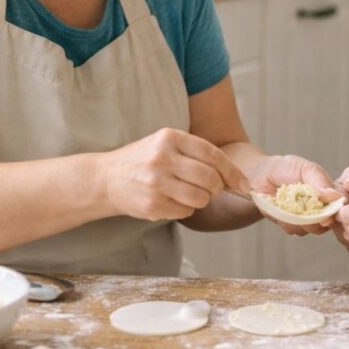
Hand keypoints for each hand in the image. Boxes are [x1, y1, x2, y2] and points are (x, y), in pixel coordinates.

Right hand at [104, 128, 249, 220]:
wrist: (106, 178)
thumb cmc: (144, 160)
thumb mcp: (166, 144)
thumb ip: (197, 154)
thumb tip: (235, 177)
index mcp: (170, 137)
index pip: (213, 155)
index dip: (232, 172)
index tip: (243, 183)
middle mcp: (163, 158)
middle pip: (210, 178)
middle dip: (217, 188)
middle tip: (212, 189)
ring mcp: (156, 182)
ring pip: (200, 198)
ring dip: (202, 200)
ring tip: (189, 194)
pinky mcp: (152, 204)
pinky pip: (185, 211)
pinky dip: (186, 208)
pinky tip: (172, 200)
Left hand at [250, 154, 342, 236]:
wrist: (261, 175)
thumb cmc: (286, 168)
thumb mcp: (305, 168)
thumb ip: (319, 181)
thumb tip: (334, 196)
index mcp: (330, 191)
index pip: (343, 203)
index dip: (339, 209)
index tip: (329, 209)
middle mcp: (323, 207)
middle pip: (331, 222)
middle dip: (319, 218)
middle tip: (305, 209)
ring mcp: (309, 218)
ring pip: (314, 229)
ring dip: (302, 221)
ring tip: (289, 206)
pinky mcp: (294, 225)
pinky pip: (296, 230)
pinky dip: (288, 222)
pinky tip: (281, 210)